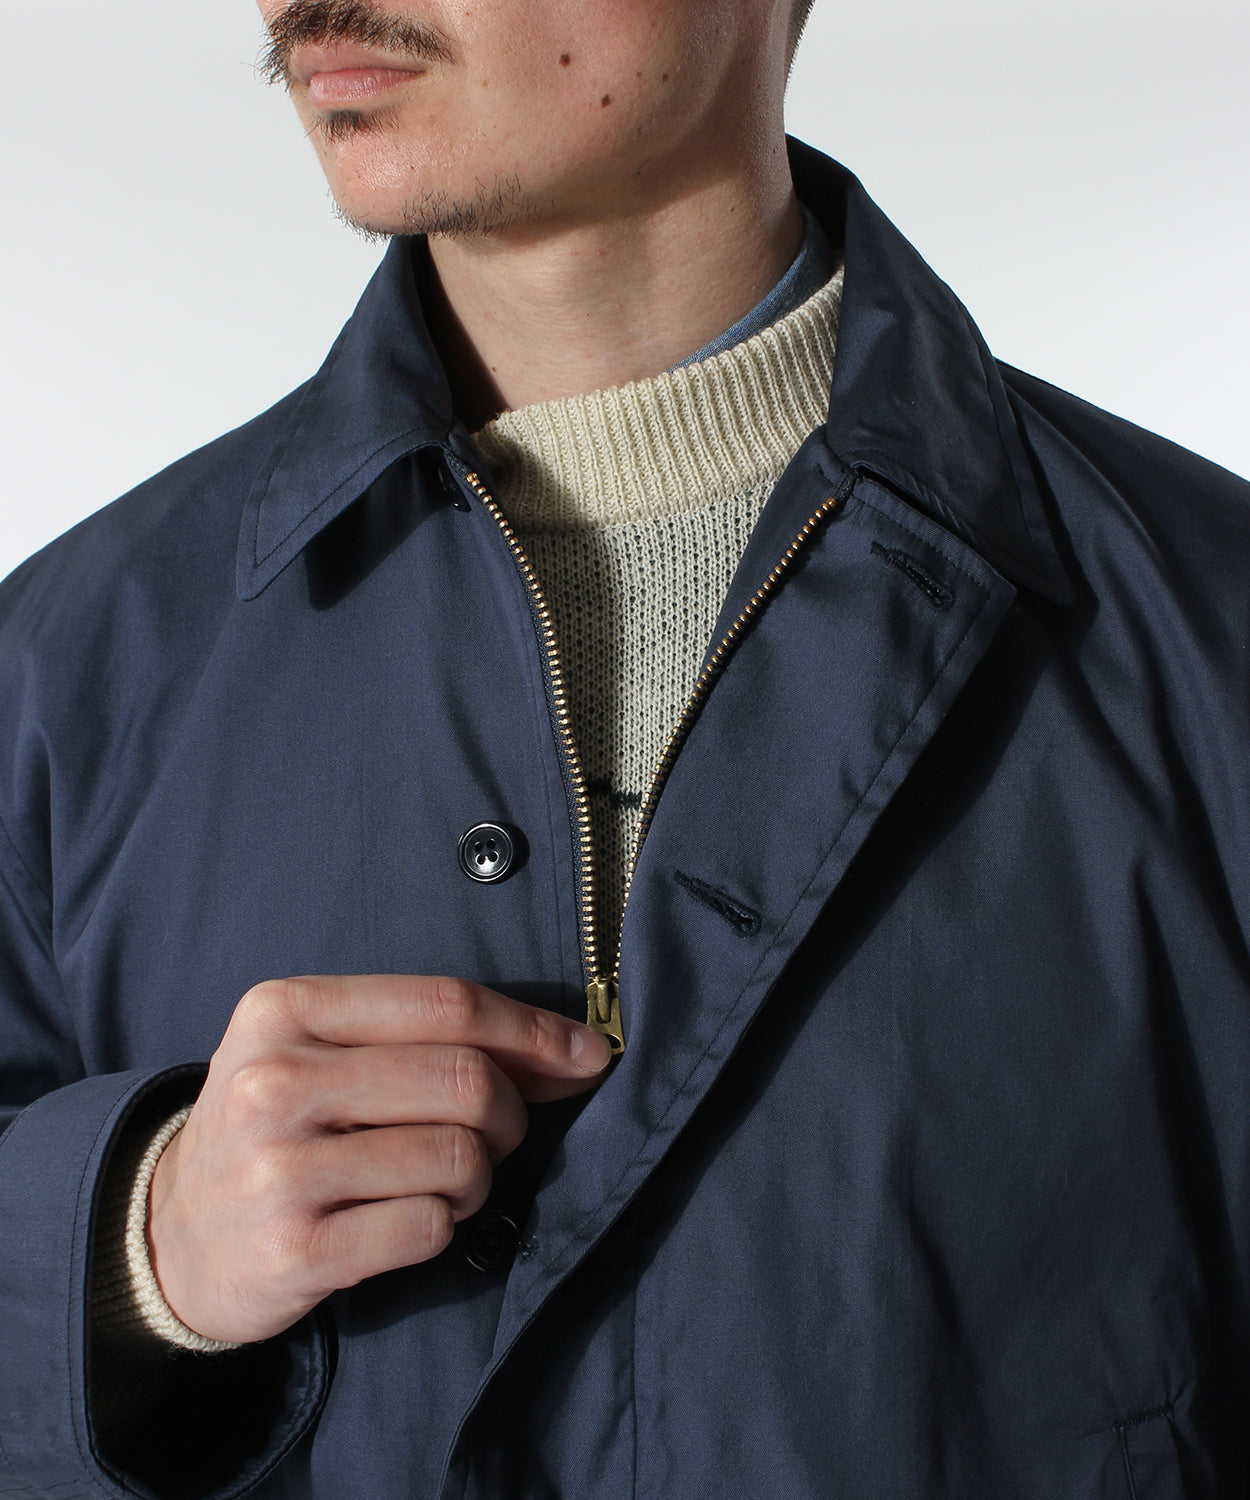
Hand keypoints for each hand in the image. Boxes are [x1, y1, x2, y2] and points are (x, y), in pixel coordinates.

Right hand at [147, 975, 610, 1343]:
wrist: (173, 1232)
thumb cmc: (278, 1123)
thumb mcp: (321, 1048)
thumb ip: (427, 1035)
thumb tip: (573, 1049)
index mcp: (286, 1009)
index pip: (448, 1005)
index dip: (535, 1031)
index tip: (587, 1055)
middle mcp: (275, 1082)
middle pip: (465, 1080)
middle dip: (511, 1112)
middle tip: (497, 1134)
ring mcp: (280, 1170)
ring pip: (458, 1157)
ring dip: (478, 1175)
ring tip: (442, 1179)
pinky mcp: (295, 1251)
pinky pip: (430, 1227)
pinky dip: (444, 1224)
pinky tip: (406, 1218)